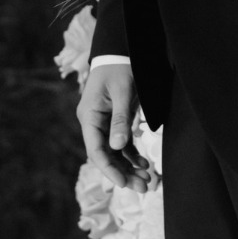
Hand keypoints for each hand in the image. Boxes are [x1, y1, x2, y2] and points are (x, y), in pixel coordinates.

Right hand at [77, 63, 150, 190]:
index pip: (96, 150)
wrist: (120, 51)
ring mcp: (103, 123)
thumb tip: (118, 147)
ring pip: (114, 152)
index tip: (123, 183)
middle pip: (106, 155)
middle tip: (144, 187)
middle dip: (123, 172)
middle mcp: (93, 123)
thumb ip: (121, 118)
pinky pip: (121, 143)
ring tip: (147, 180)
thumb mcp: (123, 91)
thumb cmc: (120, 67)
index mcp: (89, 116)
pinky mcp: (114, 121)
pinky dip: (132, 155)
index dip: (109, 169)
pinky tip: (144, 164)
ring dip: (129, 166)